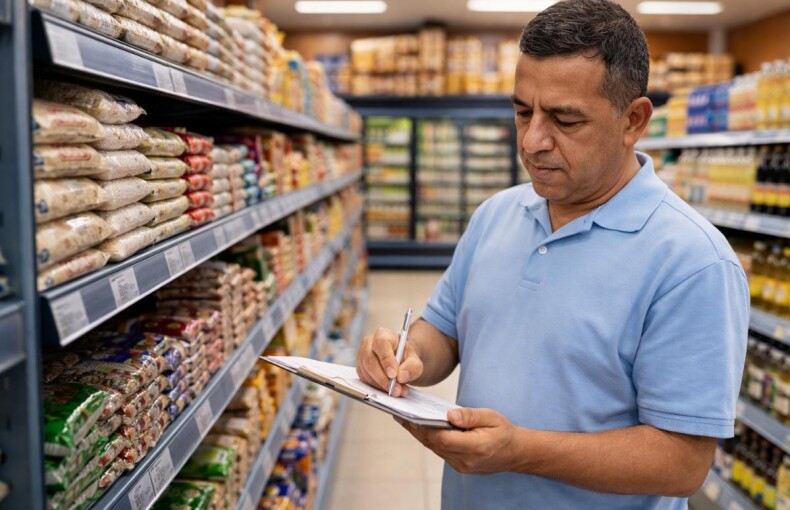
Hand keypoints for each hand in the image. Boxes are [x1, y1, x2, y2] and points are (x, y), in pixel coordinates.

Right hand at [356, 327, 423, 396]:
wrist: (399, 359)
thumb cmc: (405, 356)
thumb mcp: (415, 360)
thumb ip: (412, 367)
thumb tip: (401, 376)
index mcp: (383, 335)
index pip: (381, 345)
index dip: (386, 361)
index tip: (394, 375)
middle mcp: (369, 343)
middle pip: (370, 361)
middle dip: (383, 378)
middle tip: (395, 389)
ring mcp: (361, 355)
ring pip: (366, 372)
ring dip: (381, 385)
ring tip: (396, 391)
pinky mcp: (360, 368)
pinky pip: (364, 379)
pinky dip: (376, 387)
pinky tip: (388, 389)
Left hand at [397, 408, 519, 473]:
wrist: (515, 453)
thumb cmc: (504, 431)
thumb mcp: (491, 417)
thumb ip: (470, 416)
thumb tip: (449, 414)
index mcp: (476, 447)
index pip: (444, 438)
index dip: (426, 427)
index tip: (412, 415)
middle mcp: (466, 460)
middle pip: (435, 444)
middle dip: (417, 430)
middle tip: (400, 415)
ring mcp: (462, 465)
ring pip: (435, 449)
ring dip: (420, 435)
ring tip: (406, 419)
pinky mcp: (459, 465)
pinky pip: (440, 451)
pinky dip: (430, 439)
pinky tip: (421, 428)